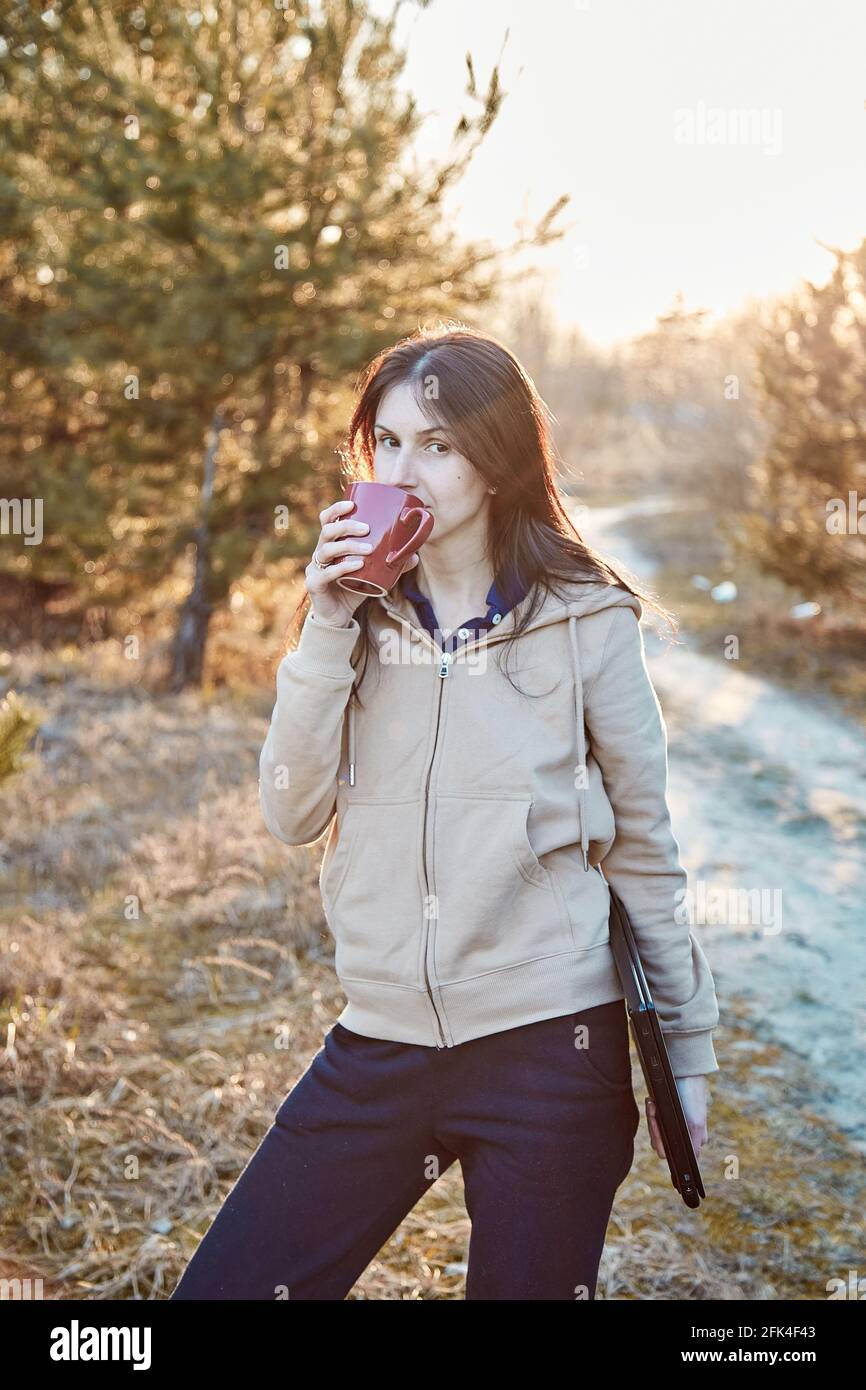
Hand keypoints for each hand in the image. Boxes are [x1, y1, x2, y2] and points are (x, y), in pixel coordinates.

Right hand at [306, 497, 418, 626]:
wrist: (338, 616)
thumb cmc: (353, 590)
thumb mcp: (373, 575)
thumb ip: (391, 565)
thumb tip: (414, 556)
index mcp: (331, 544)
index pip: (326, 520)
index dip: (336, 509)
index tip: (352, 504)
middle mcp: (320, 553)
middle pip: (327, 531)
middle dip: (347, 526)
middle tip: (367, 528)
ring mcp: (315, 568)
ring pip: (327, 550)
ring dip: (349, 546)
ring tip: (369, 549)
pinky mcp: (315, 584)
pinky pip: (327, 573)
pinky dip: (343, 568)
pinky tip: (357, 565)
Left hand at [645, 1074, 708, 1163]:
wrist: (688, 1072)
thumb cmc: (693, 1097)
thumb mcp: (696, 1123)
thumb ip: (693, 1146)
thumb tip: (692, 1163)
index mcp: (693, 1141)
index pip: (670, 1154)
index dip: (662, 1145)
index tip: (657, 1131)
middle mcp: (683, 1135)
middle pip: (660, 1143)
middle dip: (654, 1129)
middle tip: (653, 1112)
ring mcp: (673, 1124)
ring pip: (655, 1131)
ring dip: (651, 1118)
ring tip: (652, 1104)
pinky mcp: (666, 1113)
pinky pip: (654, 1119)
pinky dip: (652, 1112)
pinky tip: (651, 1102)